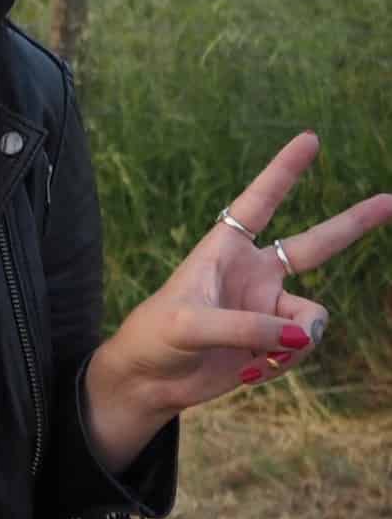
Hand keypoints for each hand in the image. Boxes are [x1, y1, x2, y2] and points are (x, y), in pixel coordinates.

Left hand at [97, 132, 391, 426]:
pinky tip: (249, 373)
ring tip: (256, 358)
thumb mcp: (188, 324)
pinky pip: (301, 348)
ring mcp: (266, 307)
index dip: (284, 170)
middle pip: (314, 244)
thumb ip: (245, 326)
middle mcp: (252, 273)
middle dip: (353, 223)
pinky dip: (284, 364)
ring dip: (296, 341)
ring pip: (311, 319)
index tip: (310, 138)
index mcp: (223, 250)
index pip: (258, 202)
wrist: (150, 379)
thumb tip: (301, 336)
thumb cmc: (156, 337)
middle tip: (390, 200)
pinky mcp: (274, 342)